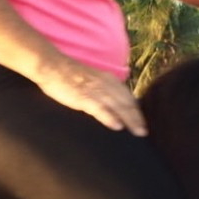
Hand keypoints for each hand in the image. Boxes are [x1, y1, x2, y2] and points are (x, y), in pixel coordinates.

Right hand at [32, 56, 147, 134]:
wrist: (52, 66)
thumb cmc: (69, 75)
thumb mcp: (92, 80)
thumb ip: (103, 89)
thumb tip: (112, 104)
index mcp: (109, 80)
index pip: (128, 96)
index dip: (137, 110)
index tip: (144, 122)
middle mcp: (106, 84)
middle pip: (127, 102)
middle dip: (138, 117)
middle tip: (145, 131)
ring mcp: (95, 91)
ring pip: (118, 106)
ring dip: (130, 120)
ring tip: (138, 132)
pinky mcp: (84, 97)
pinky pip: (99, 108)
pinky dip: (109, 117)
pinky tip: (117, 126)